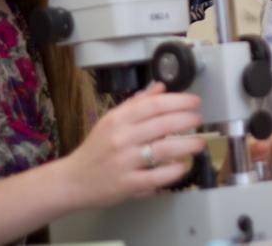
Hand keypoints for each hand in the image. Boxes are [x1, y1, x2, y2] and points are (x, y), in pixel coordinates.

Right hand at [60, 82, 204, 209]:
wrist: (72, 180)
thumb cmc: (95, 148)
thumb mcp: (111, 120)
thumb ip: (136, 103)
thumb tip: (161, 87)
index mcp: (118, 119)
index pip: (154, 105)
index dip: (178, 101)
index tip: (195, 101)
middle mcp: (122, 138)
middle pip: (162, 125)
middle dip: (186, 120)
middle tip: (200, 120)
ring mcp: (125, 162)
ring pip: (163, 150)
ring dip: (187, 145)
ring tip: (200, 142)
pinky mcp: (127, 184)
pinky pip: (157, 176)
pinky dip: (173, 170)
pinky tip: (183, 165)